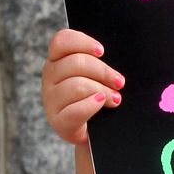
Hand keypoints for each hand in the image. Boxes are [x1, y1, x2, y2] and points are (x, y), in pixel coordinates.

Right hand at [42, 28, 122, 144]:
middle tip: (120, 82)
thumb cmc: (99, 97)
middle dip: (103, 72)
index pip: (61, 41)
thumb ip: (101, 62)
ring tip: (115, 99)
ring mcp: (51, 100)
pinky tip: (101, 104)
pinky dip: (92, 105)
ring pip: (78, 85)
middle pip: (75, 63)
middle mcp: (50, 77)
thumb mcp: (98, 75)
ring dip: (103, 91)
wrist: (97, 132)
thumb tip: (123, 56)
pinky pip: (76, 110)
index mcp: (58, 60)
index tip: (102, 51)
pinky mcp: (58, 121)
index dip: (82, 42)